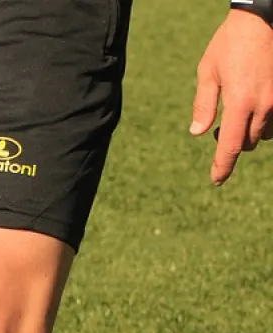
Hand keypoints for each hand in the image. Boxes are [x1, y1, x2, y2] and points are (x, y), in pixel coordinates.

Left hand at [191, 10, 272, 185]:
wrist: (263, 20)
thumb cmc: (230, 44)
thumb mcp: (208, 72)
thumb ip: (204, 105)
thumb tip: (199, 133)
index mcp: (240, 103)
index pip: (230, 146)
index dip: (222, 167)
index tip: (216, 180)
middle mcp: (263, 106)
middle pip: (247, 143)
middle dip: (231, 143)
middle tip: (217, 130)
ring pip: (264, 134)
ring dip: (248, 133)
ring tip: (236, 115)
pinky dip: (263, 122)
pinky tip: (251, 109)